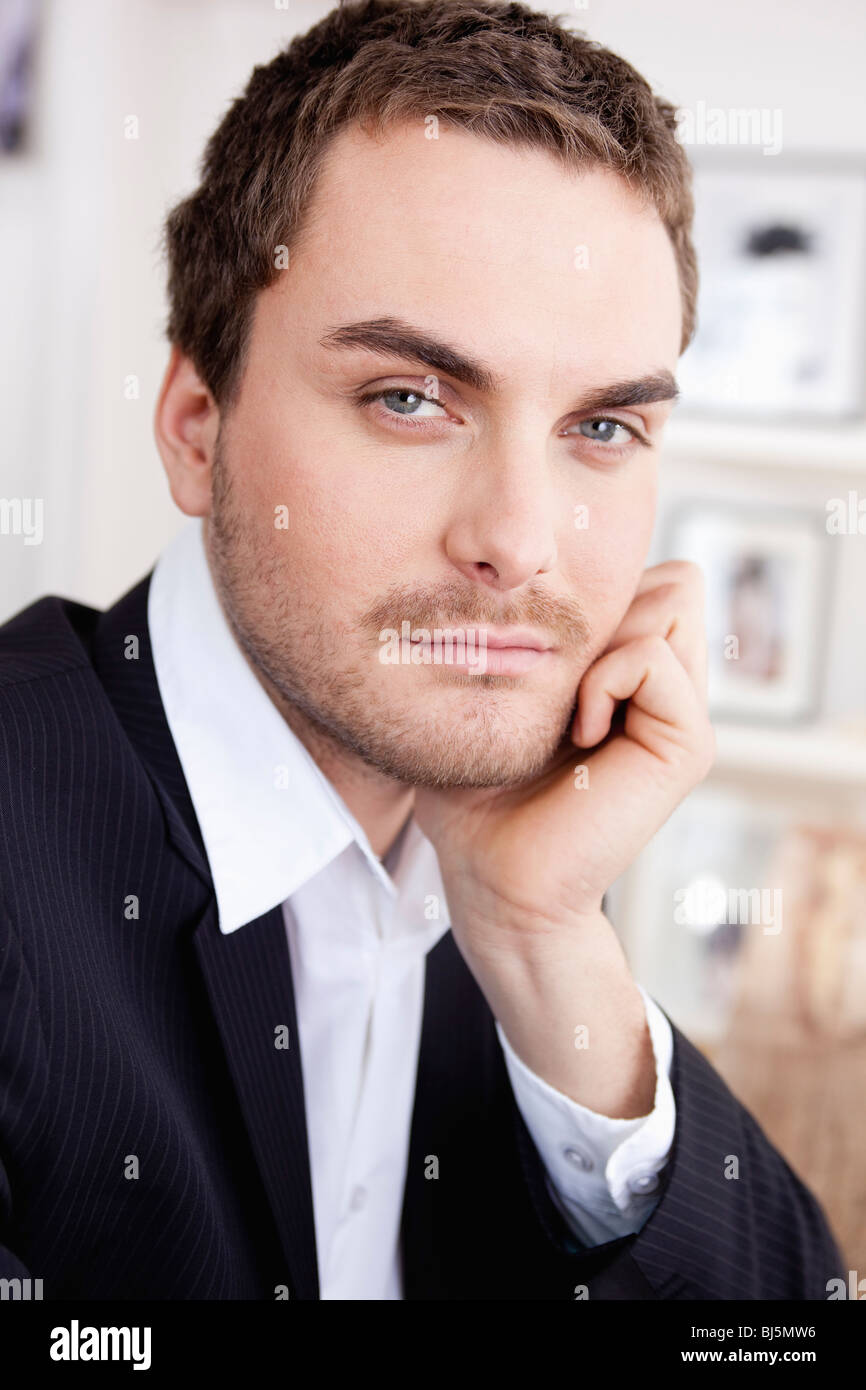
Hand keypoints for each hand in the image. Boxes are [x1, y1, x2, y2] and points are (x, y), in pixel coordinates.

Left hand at [412, 561, 713, 1113]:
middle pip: (672, 580)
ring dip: (601, 641)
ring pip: (674, 600)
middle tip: (558, 682)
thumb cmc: (476, 792)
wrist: (493, 880)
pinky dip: (603, 681)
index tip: (539, 658)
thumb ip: (530, 633)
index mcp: (633, 676)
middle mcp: (670, 691)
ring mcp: (685, 716)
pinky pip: (653, 657)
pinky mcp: (688, 744)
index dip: (595, 596)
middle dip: (604, 610)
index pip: (649, 576)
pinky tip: (577, 735)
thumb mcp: (499, 691)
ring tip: (567, 710)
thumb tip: (522, 568)